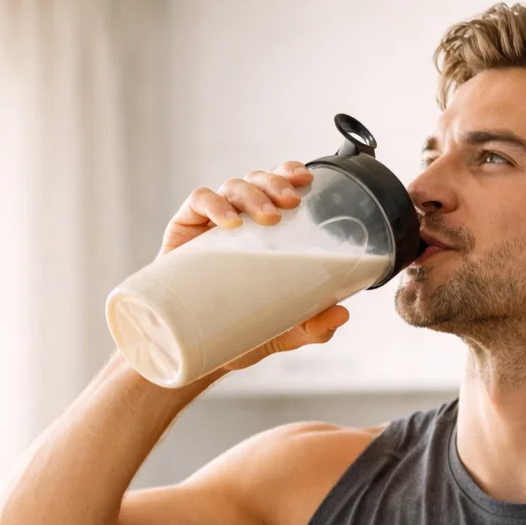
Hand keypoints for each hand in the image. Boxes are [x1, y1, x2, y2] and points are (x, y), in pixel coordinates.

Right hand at [159, 162, 349, 376]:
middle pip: (257, 181)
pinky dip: (214, 204)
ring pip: (232, 187)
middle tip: (290, 203)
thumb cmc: (239, 330)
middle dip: (276, 184)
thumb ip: (314, 325)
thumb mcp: (284, 330)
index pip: (276, 187)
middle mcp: (238, 220)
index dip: (289, 174)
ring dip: (253, 194)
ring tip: (267, 217)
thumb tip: (341, 314)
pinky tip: (229, 222)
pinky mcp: (184, 231)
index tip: (307, 179)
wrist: (195, 350)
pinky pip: (198, 202)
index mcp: (262, 231)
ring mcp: (210, 224)